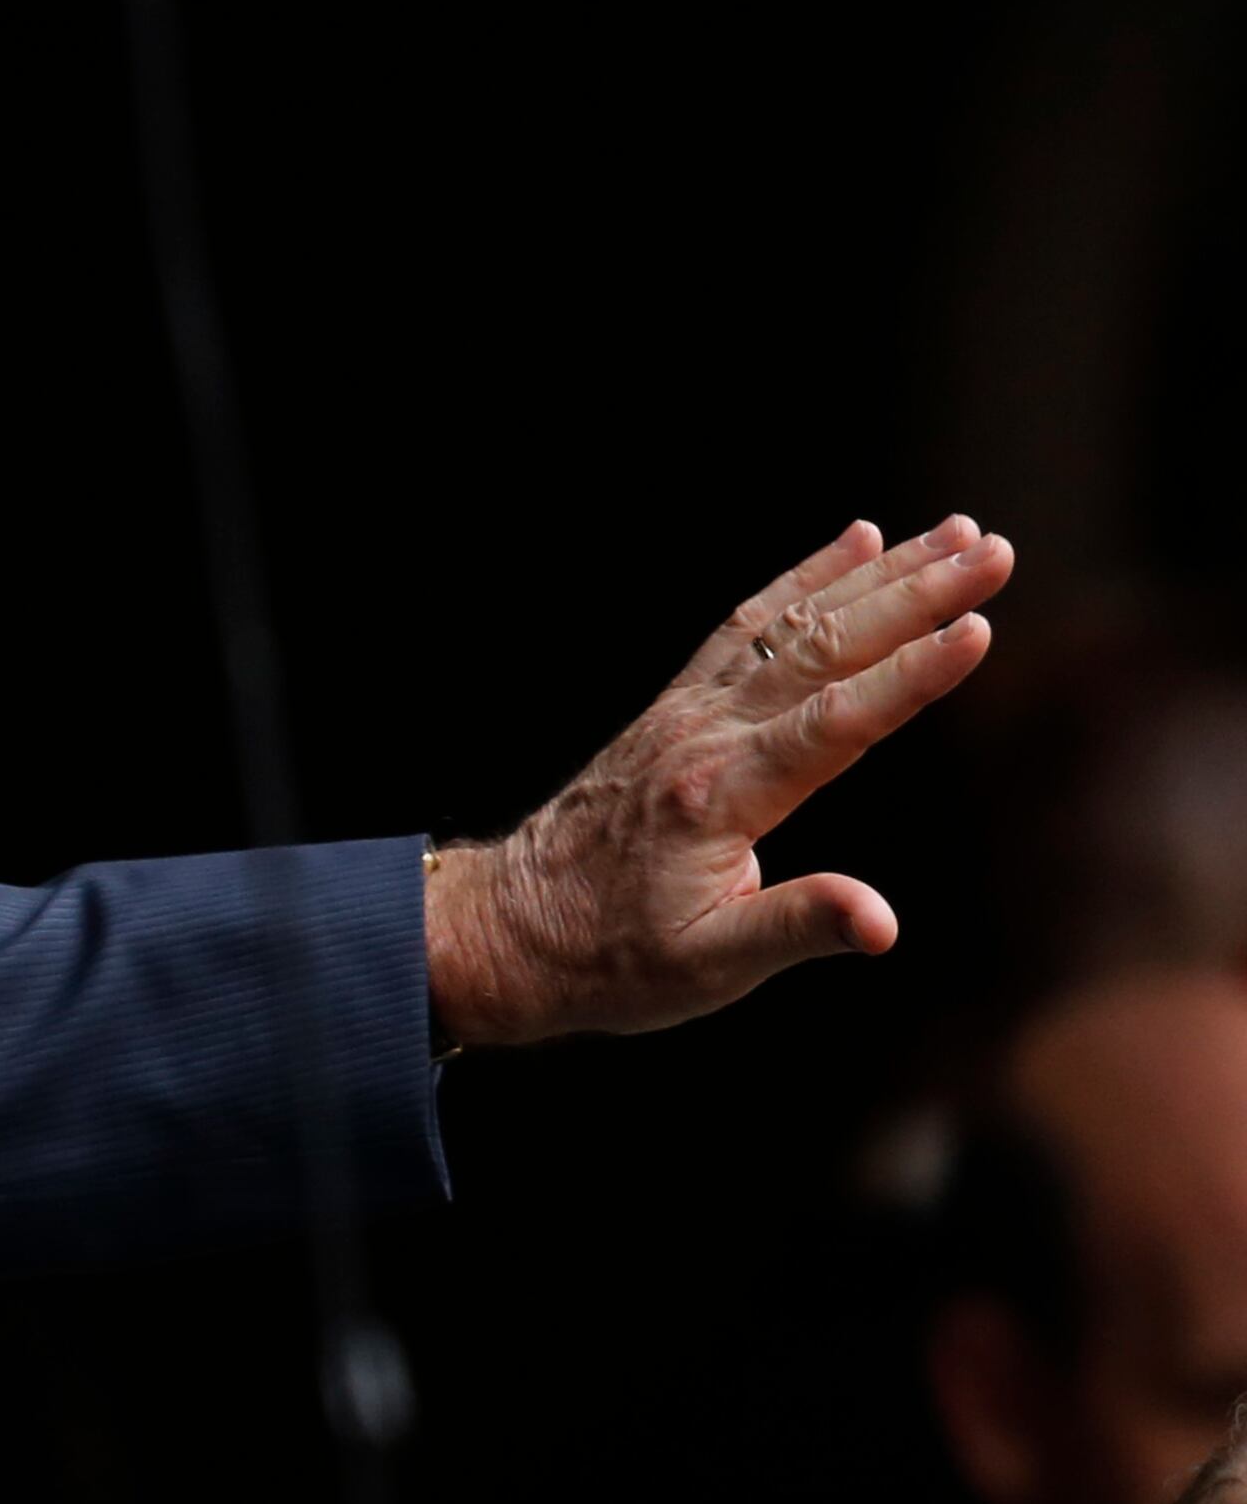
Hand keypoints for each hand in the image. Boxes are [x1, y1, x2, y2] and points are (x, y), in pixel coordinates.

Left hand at [424, 517, 1012, 1045]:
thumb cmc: (611, 960)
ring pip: (792, 625)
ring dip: (878, 575)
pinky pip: (747, 627)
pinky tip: (857, 542)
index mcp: (718, 797)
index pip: (832, 723)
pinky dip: (804, 579)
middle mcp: (702, 737)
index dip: (909, 676)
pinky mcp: (676, 709)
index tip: (978, 628)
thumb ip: (795, 930)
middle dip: (916, 597)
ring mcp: (686, 713)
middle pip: (822, 650)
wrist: (508, 931)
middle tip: (996, 552)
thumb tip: (881, 924)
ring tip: (957, 535)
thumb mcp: (706, 968)